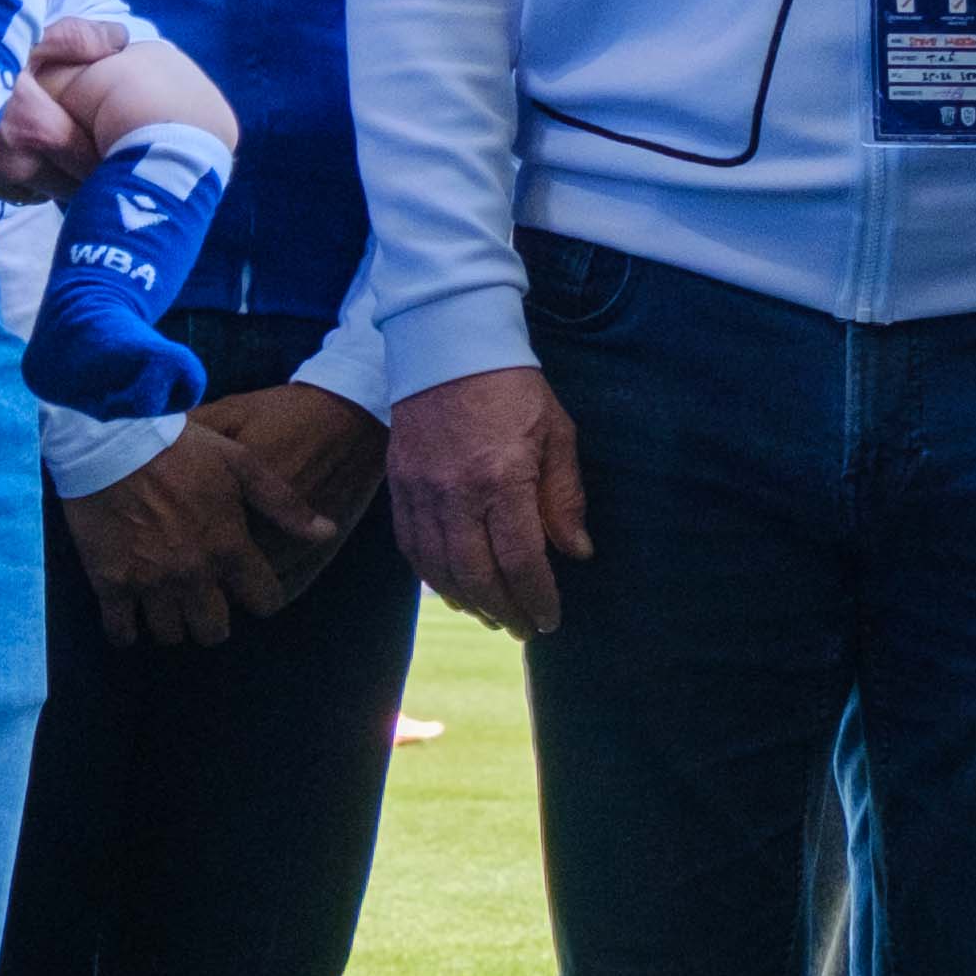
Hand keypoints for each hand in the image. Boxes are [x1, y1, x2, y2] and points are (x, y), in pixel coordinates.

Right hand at [0, 12, 125, 202]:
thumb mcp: (27, 33)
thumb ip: (79, 40)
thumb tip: (120, 40)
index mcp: (36, 131)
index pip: (93, 166)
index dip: (114, 159)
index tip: (128, 148)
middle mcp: (12, 166)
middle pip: (73, 188)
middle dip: (90, 174)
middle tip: (106, 152)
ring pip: (43, 193)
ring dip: (57, 178)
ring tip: (64, 151)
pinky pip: (14, 193)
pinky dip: (28, 181)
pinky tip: (30, 156)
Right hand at [53, 386, 372, 650]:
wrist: (110, 443)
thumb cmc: (181, 449)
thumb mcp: (242, 464)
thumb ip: (284, 504)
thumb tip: (326, 533)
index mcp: (229, 547)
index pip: (263, 600)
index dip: (262, 598)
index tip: (251, 590)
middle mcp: (193, 573)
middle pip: (213, 630)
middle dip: (215, 622)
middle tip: (207, 604)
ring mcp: (150, 582)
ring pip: (170, 634)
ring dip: (174, 625)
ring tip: (170, 607)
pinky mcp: (110, 583)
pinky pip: (121, 630)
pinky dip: (127, 631)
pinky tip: (131, 620)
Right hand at [390, 368, 588, 636]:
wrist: (447, 346)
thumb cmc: (513, 388)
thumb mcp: (557, 434)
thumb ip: (565, 498)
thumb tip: (576, 552)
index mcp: (502, 478)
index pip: (520, 559)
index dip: (536, 597)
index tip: (551, 619)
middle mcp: (455, 493)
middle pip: (477, 575)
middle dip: (505, 611)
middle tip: (525, 629)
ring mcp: (420, 492)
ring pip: (439, 570)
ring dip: (469, 602)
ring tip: (495, 617)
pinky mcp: (399, 487)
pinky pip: (412, 549)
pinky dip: (433, 579)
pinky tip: (455, 591)